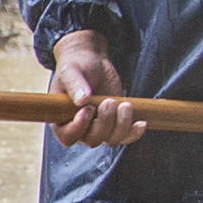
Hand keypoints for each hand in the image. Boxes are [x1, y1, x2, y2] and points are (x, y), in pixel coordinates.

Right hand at [49, 32, 145, 148]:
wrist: (92, 63)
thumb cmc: (76, 66)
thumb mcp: (71, 71)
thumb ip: (74, 84)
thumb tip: (82, 100)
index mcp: (61, 120)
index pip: (67, 137)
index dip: (79, 128)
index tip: (88, 109)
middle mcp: (79, 129)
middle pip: (92, 140)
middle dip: (104, 122)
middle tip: (109, 100)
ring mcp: (98, 128)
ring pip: (110, 140)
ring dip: (121, 125)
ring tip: (124, 104)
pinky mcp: (115, 124)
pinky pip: (125, 137)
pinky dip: (134, 132)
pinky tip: (141, 122)